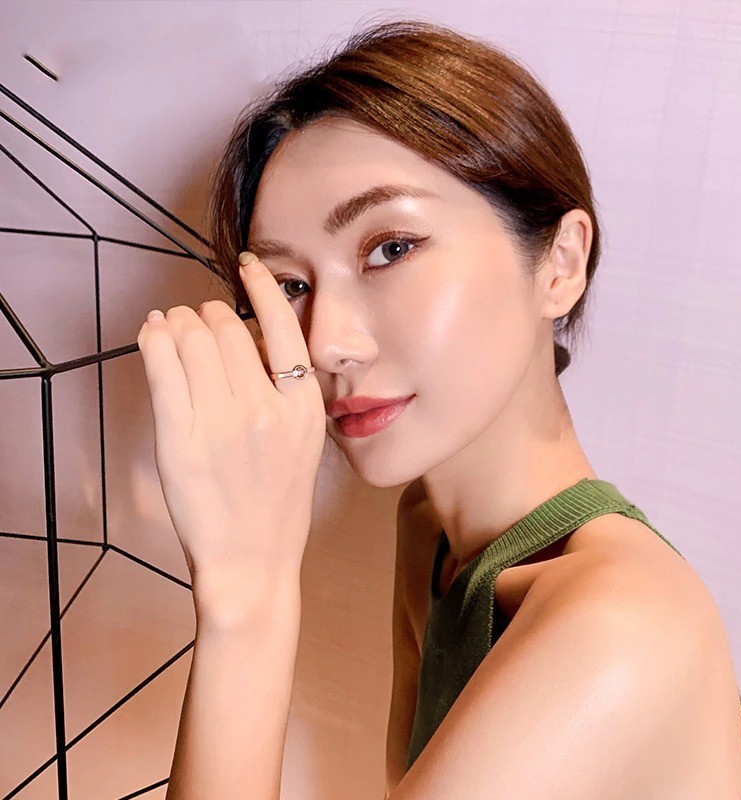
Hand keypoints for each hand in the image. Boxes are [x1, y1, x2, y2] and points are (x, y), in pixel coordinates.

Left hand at [136, 253, 325, 582]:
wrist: (252, 559)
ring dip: (178, 321)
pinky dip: (153, 337)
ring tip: (172, 324)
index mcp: (303, 407)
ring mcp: (221, 423)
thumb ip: (287, 390)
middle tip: (198, 319)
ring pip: (192, 339)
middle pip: (228, 329)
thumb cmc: (278, 502)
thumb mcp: (305, 441)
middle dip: (207, 313)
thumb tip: (251, 337)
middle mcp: (265, 409)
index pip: (284, 327)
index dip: (262, 288)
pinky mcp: (180, 438)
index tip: (247, 267)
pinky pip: (162, 365)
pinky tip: (153, 330)